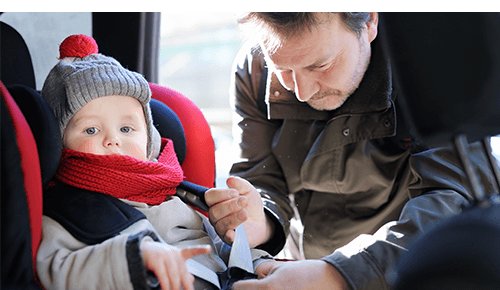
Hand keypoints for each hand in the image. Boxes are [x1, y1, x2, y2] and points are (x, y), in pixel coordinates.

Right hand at [140, 240, 210, 289]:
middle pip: (182, 271)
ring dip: (175, 287)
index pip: (191, 251)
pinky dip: (166, 285)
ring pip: (174, 275)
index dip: (200, 249)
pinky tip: (167, 289)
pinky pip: (163, 276)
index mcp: (178, 253)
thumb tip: (192, 280)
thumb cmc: (156, 258)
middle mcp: (172, 253)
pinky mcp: (156, 260)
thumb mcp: (169, 263)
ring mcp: (164, 256)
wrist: (138, 251)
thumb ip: (180, 271)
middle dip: (186, 285)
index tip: (209, 248)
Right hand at [205, 176, 272, 246]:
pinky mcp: (230, 239)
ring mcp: (222, 228)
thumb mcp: (248, 190)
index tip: (236, 192)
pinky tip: (235, 231)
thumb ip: (240, 184)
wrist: (261, 220)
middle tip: (244, 201)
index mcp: (217, 202)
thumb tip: (230, 180)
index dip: (221, 194)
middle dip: (230, 205)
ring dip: (233, 217)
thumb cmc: (250, 205)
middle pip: (214, 211)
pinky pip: (226, 238)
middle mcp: (216, 216)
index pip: (209, 196)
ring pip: (220, 224)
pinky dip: (230, 235)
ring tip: (245, 213)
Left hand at [232, 260, 351, 289]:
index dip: (239, 285)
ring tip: (274, 289)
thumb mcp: (280, 267)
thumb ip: (262, 272)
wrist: (329, 282)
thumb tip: (252, 278)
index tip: (243, 284)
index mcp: (268, 288)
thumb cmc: (307, 274)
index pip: (238, 289)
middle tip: (260, 287)